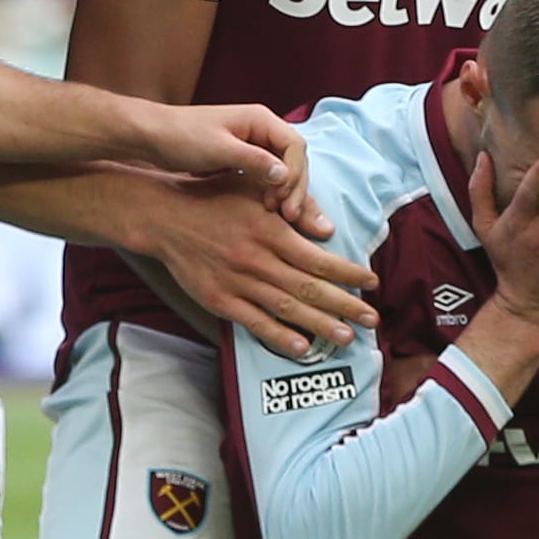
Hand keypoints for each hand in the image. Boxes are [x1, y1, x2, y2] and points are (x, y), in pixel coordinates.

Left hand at [134, 100, 319, 230]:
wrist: (150, 137)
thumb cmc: (180, 137)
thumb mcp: (218, 149)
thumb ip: (253, 161)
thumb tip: (285, 175)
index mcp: (260, 119)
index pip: (295, 147)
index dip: (295, 175)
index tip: (283, 200)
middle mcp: (261, 129)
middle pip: (294, 160)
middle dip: (295, 188)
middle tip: (289, 216)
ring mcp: (253, 145)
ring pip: (283, 171)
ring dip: (285, 193)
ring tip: (279, 217)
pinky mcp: (242, 160)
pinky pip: (267, 177)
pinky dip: (271, 193)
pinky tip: (267, 211)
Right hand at [135, 177, 377, 356]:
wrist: (166, 217)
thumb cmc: (215, 198)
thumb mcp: (256, 191)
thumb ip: (293, 211)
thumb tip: (328, 230)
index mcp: (271, 231)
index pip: (319, 258)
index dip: (349, 273)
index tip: (372, 282)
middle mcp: (258, 259)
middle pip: (310, 288)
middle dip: (346, 305)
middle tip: (372, 320)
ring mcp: (238, 282)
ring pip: (287, 309)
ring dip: (320, 325)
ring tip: (347, 338)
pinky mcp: (220, 300)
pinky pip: (255, 322)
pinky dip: (279, 336)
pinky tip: (302, 347)